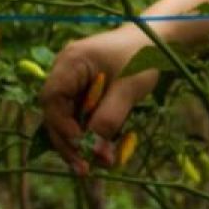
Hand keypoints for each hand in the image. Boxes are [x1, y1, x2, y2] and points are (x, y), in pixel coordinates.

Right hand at [40, 31, 157, 175]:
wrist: (157, 40)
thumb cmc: (142, 56)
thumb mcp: (127, 88)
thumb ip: (109, 118)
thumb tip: (94, 152)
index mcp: (70, 62)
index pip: (52, 99)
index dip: (61, 125)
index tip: (79, 144)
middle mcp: (65, 71)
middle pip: (56, 112)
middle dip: (69, 142)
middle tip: (84, 169)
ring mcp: (73, 81)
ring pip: (68, 118)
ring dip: (80, 142)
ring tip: (96, 166)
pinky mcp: (84, 91)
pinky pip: (80, 116)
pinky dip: (90, 133)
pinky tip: (102, 150)